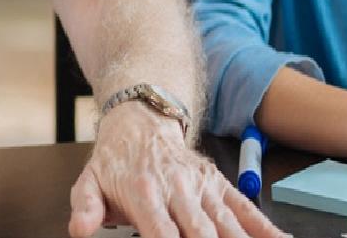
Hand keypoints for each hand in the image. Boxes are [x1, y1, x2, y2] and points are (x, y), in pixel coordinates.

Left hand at [68, 102, 289, 237]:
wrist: (141, 120)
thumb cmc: (116, 159)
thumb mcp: (88, 180)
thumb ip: (87, 207)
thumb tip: (80, 229)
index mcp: (145, 192)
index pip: (162, 233)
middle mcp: (179, 189)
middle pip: (202, 232)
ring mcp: (203, 187)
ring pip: (227, 223)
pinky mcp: (219, 185)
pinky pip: (245, 209)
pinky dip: (265, 228)